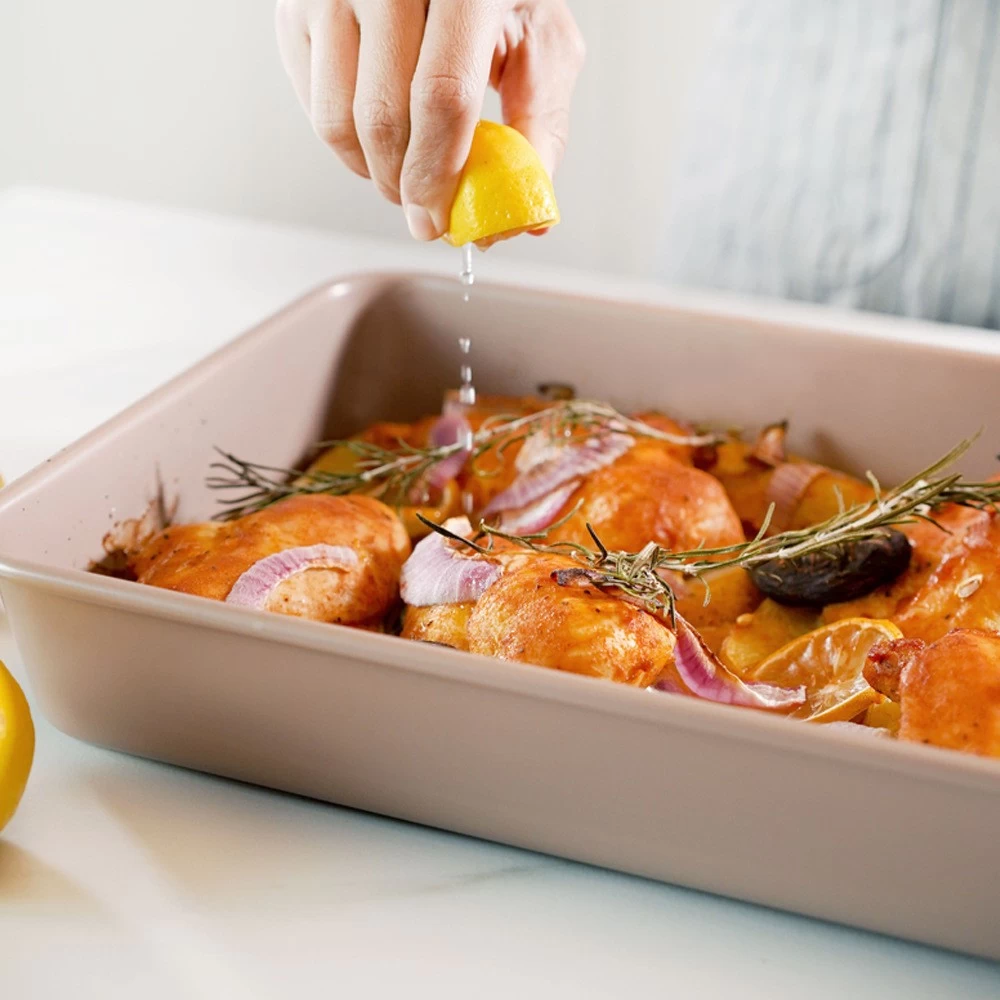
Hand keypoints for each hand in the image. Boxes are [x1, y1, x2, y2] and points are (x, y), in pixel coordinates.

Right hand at [275, 0, 583, 239]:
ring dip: (369, 170)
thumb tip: (528, 213)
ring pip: (336, 120)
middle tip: (420, 206)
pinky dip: (345, 139)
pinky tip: (378, 127)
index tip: (435, 221)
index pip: (441, 97)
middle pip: (381, 118)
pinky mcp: (298, 7)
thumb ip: (540, 123)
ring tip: (401, 169)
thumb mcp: (539, 41)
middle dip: (400, 185)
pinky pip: (312, 104)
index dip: (436, 174)